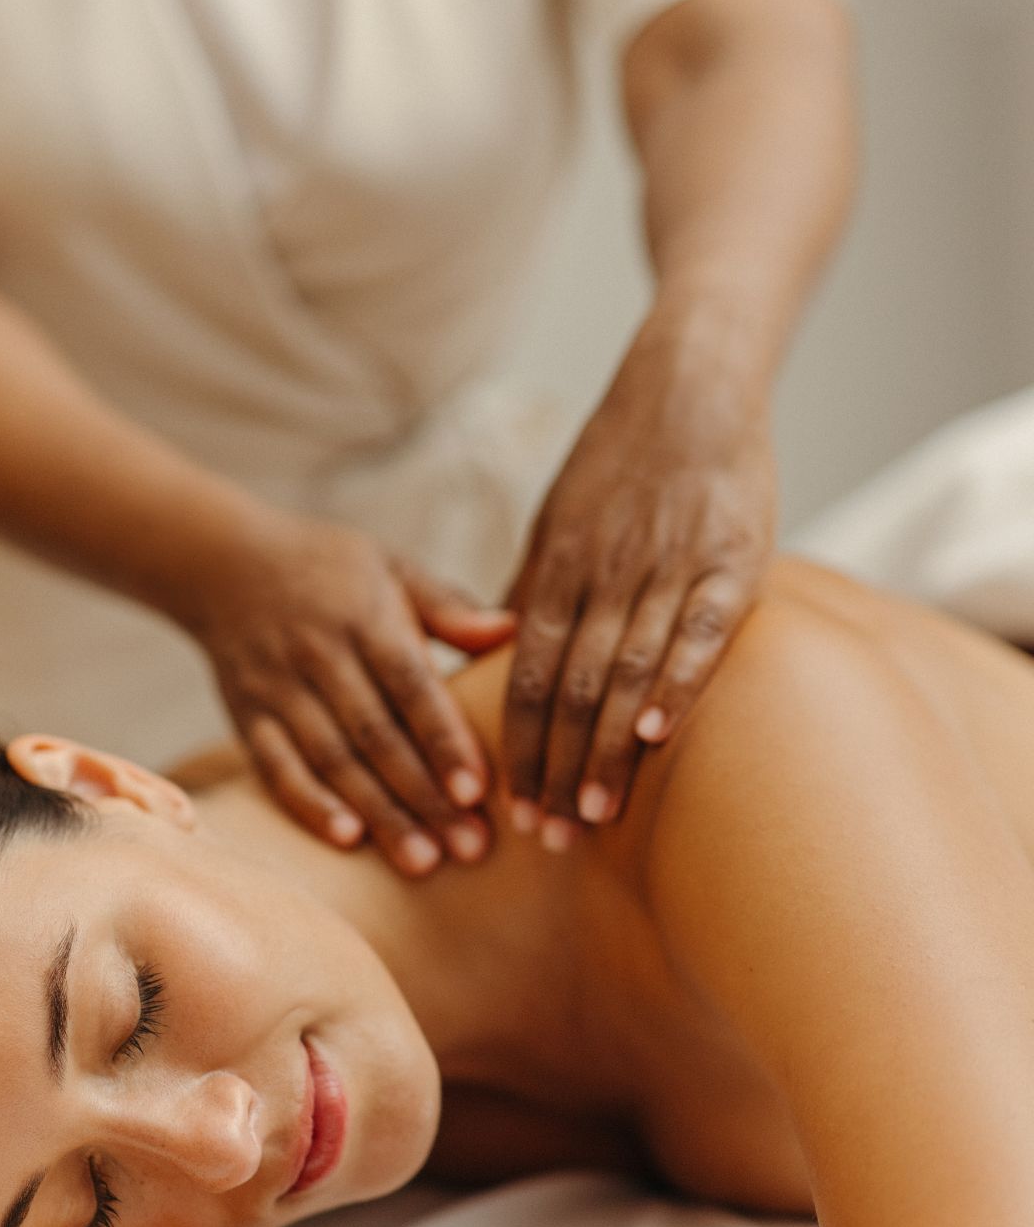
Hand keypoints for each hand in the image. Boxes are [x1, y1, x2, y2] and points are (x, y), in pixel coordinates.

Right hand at [185, 507, 513, 876]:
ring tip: (422, 861)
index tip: (477, 791)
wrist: (222, 562)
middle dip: (424, 796)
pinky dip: (309, 805)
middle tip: (470, 848)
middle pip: (375, 734)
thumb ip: (448, 606)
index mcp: (364, 615)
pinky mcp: (245, 717)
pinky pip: (275, 768)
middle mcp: (318, 654)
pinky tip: (347, 839)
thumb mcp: (391, 567)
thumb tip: (512, 632)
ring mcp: (277, 688)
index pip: (410, 684)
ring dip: (378, 814)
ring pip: (332, 760)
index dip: (442, 738)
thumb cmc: (329, 569)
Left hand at [504, 331, 775, 836]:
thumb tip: (495, 654)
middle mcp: (606, 574)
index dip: (518, 747)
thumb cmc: (620, 463)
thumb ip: (535, 590)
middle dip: (555, 769)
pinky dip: (678, 684)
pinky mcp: (731, 559)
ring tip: (594, 817)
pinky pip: (700, 631)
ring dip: (606, 750)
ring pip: (627, 671)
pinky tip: (658, 738)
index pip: (529, 677)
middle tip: (545, 839)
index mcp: (560, 569)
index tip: (510, 809)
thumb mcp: (559, 521)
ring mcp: (668, 567)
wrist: (691, 387)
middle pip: (571, 689)